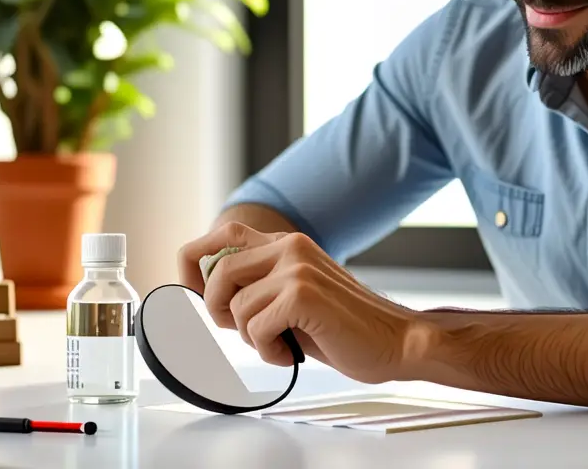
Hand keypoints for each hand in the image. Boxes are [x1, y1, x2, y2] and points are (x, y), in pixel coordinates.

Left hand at [176, 221, 425, 384]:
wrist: (395, 343)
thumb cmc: (344, 328)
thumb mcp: (294, 298)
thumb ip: (259, 286)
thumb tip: (211, 297)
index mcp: (288, 244)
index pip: (223, 234)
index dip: (195, 261)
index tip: (192, 293)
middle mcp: (291, 247)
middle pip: (219, 272)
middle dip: (219, 310)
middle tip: (249, 331)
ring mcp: (297, 268)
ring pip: (236, 306)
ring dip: (252, 338)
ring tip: (283, 345)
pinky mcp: (303, 294)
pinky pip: (255, 327)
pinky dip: (268, 350)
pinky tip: (292, 353)